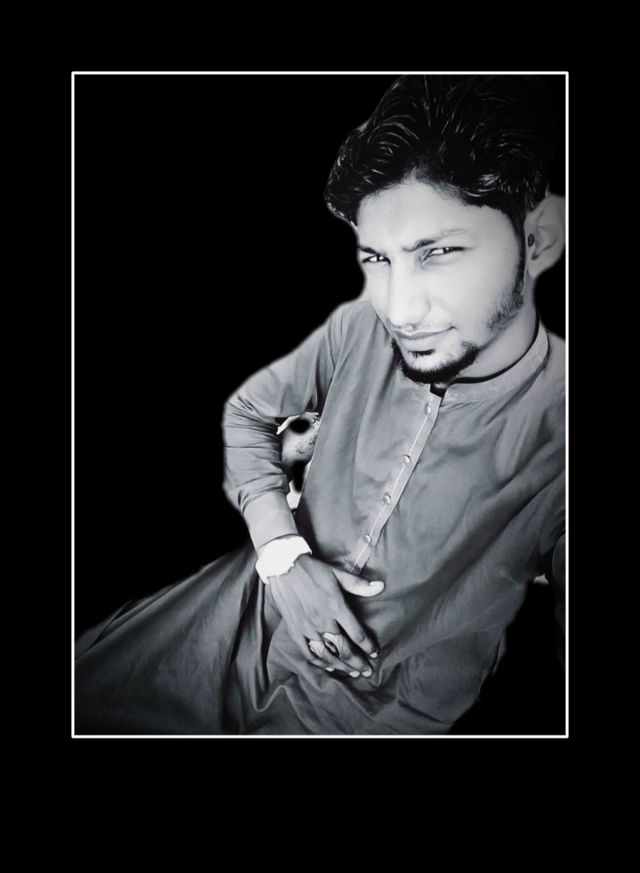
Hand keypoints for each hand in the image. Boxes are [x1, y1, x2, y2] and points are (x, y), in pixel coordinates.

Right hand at [266, 554, 383, 678]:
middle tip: (367, 671)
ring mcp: (308, 628)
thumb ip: (359, 585)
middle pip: (344, 649)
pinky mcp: (295, 630)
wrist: (284, 567)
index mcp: (336, 608)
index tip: (374, 653)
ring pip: (327, 654)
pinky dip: (319, 662)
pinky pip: (308, 652)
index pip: (357, 634)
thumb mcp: (338, 574)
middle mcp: (323, 621)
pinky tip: (328, 666)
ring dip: (342, 666)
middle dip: (358, 662)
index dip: (368, 646)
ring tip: (352, 672)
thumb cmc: (314, 570)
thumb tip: (381, 587)